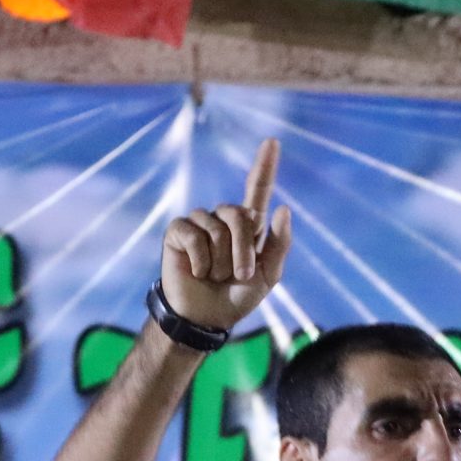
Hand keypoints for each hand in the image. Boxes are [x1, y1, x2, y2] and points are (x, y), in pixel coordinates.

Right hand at [158, 138, 292, 332]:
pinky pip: (194, 236)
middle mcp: (223, 219)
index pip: (257, 190)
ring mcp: (200, 223)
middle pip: (240, 214)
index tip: (272, 141)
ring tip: (214, 276)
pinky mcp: (178, 232)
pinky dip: (200, 259)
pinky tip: (196, 271)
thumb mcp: (268, 275)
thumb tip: (282, 208)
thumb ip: (279, 243)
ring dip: (221, 261)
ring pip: (218, 229)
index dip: (264, 166)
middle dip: (243, 251)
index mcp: (248, 226)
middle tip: (239, 275)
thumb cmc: (237, 297)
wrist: (206, 318)